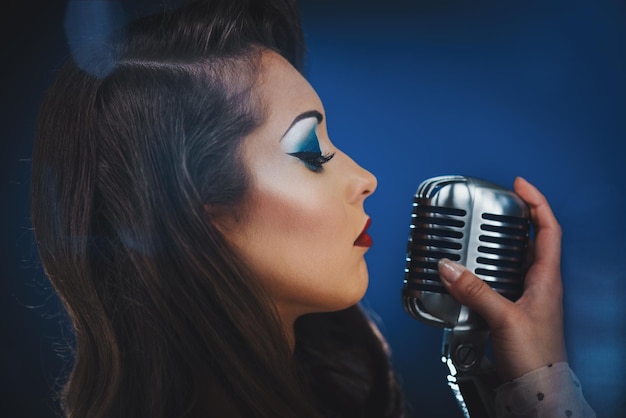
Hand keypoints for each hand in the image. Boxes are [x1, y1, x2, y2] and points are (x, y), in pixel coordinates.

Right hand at [438, 177, 566, 381]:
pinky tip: (468, 272)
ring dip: (496, 244)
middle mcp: (539, 284)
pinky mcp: (512, 309)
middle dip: (514, 218)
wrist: (537, 388)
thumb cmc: (537, 358)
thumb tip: (450, 268)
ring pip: (513, 259)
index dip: (536, 203)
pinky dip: (484, 269)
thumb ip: (476, 292)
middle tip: (494, 205)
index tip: (519, 185)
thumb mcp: (505, 319)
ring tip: (476, 232)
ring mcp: (526, 296)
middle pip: (531, 239)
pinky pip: (499, 279)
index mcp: (547, 279)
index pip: (549, 229)